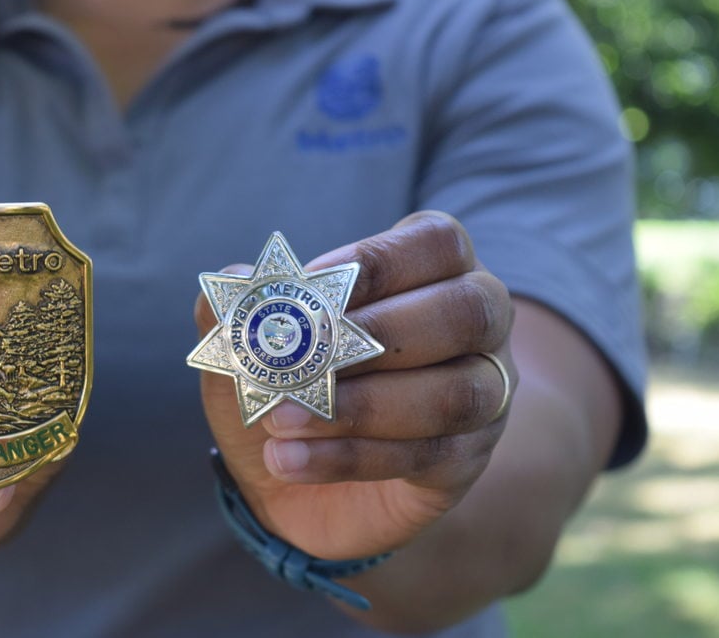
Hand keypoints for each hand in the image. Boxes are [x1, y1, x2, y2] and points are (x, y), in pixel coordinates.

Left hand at [197, 211, 517, 560]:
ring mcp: (483, 396)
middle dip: (381, 333)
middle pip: (467, 311)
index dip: (381, 260)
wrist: (292, 474)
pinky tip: (288, 459)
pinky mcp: (466, 460)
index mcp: (433, 272)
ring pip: (454, 394)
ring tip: (279, 418)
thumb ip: (244, 310)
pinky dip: (348, 457)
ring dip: (359, 406)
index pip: (438, 243)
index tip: (314, 284)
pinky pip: (426, 456)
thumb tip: (235, 283)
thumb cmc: (288, 383)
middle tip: (301, 355)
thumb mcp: (250, 347)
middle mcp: (477, 327)